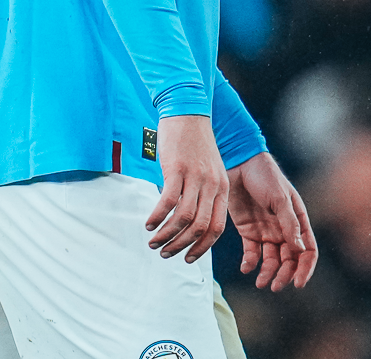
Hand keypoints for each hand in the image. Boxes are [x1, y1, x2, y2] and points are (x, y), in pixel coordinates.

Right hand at [146, 114, 228, 261]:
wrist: (189, 113)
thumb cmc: (196, 145)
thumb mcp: (209, 171)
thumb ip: (204, 194)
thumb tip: (189, 221)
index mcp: (222, 188)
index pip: (217, 228)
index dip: (202, 247)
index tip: (187, 258)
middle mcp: (213, 185)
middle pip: (201, 227)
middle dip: (181, 246)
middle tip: (165, 253)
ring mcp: (196, 177)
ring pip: (184, 218)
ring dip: (166, 235)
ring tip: (153, 241)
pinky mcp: (178, 169)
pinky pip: (167, 200)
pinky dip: (157, 216)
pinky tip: (148, 223)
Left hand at [227, 152, 318, 291]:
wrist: (238, 164)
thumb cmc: (265, 176)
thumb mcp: (280, 198)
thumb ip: (288, 223)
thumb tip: (299, 249)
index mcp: (298, 219)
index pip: (308, 249)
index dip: (305, 267)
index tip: (298, 283)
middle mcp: (284, 228)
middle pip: (290, 259)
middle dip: (285, 274)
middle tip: (275, 286)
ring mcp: (266, 231)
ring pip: (271, 259)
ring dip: (268, 273)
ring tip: (260, 283)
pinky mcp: (248, 231)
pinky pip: (252, 253)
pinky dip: (250, 263)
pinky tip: (246, 268)